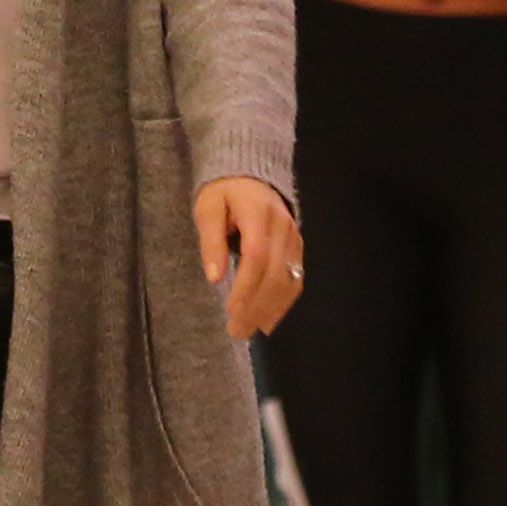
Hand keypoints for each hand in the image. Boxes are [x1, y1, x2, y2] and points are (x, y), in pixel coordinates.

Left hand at [195, 178, 303, 341]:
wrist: (251, 174)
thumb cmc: (224, 191)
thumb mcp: (208, 208)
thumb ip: (211, 241)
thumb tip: (214, 277)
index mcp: (259, 215)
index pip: (256, 257)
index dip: (246, 286)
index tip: (231, 310)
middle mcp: (283, 228)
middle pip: (274, 274)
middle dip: (256, 306)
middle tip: (237, 331)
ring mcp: (294, 238)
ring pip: (289, 280)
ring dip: (271, 309)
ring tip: (251, 330)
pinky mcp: (298, 247)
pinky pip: (296, 278)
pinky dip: (283, 301)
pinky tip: (269, 317)